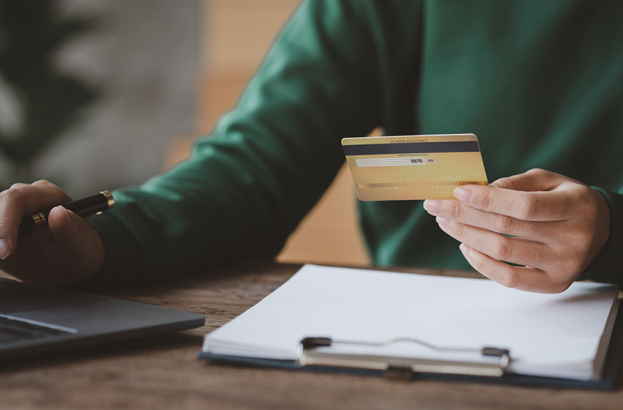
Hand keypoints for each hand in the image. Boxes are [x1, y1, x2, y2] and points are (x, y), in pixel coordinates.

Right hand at [0, 181, 104, 286]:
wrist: (72, 263)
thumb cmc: (81, 249)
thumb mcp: (81, 243)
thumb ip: (71, 228)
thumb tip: (59, 212)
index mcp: (46, 195)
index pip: (15, 198)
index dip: (5, 222)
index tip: (5, 251)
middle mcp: (24, 198)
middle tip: (1, 258)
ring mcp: (8, 212)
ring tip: (2, 259)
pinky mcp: (0, 227)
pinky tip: (0, 257)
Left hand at [422, 169, 610, 292]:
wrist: (599, 230)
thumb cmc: (566, 200)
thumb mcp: (549, 180)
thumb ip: (515, 184)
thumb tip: (477, 191)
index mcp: (575, 206)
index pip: (525, 206)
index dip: (487, 199)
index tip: (458, 192)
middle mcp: (573, 238)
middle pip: (507, 228)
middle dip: (464, 215)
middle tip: (437, 206)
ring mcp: (564, 265)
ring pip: (503, 253)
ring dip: (466, 236)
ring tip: (446, 223)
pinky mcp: (554, 284)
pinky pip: (509, 279)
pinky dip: (481, 263)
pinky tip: (465, 247)